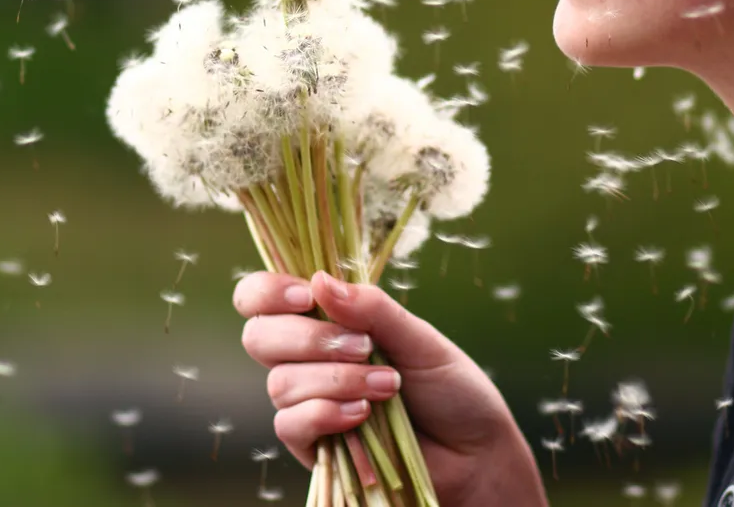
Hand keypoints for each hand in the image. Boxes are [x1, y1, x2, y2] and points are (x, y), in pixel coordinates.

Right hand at [234, 270, 546, 506]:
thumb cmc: (450, 389)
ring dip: (336, 381)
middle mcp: (307, 359)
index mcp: (327, 320)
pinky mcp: (313, 445)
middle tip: (364, 347)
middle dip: (307, 338)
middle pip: (260, 337)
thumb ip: (373, 310)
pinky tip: (363, 415)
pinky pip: (290, 425)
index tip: (307, 296)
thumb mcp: (420, 338)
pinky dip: (326, 414)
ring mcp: (307, 402)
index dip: (269, 291)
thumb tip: (320, 280)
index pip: (264, 298)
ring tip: (387, 386)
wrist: (474, 452)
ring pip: (280, 383)